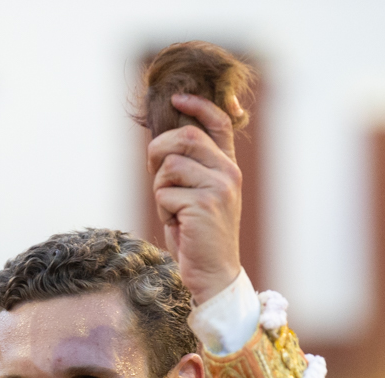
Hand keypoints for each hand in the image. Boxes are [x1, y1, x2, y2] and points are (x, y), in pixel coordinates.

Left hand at [148, 93, 242, 306]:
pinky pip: (164, 193)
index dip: (198, 106)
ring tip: (172, 210)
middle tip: (155, 175)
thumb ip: (189, 170)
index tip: (178, 98)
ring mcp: (219, 188)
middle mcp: (228, 173)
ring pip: (169, 167)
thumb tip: (160, 144)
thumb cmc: (198, 236)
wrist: (213, 273)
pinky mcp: (204, 205)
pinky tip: (176, 225)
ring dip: (159, 190)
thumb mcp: (196, 197)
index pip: (219, 124)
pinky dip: (162, 210)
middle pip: (185, 137)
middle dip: (158, 152)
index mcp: (228, 168)